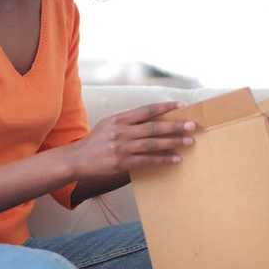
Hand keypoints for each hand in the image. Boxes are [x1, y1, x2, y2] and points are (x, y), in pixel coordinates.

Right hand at [69, 101, 196, 178]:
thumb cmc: (95, 142)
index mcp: (119, 119)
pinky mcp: (122, 162)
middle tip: (192, 125)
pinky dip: (163, 159)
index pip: (146, 110)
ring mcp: (122, 147)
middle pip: (153, 127)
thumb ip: (127, 122)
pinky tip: (175, 158)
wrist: (76, 159)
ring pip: (153, 143)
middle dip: (174, 125)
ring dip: (173, 142)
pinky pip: (147, 160)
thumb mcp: (108, 125)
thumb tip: (150, 119)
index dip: (164, 107)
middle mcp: (122, 131)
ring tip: (189, 141)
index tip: (181, 106)